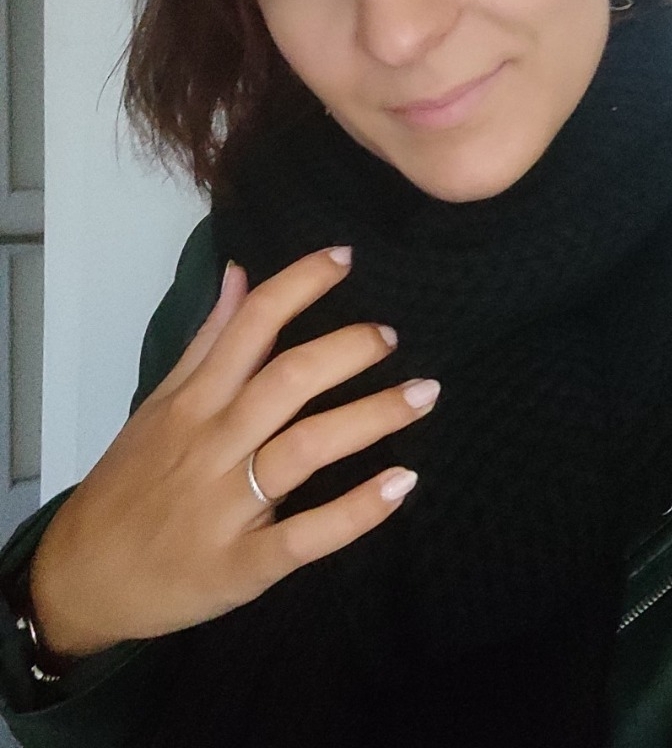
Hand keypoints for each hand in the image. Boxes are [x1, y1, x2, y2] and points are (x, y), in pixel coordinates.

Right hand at [29, 247, 437, 657]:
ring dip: (370, 417)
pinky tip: (403, 483)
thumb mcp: (157, 405)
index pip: (250, 326)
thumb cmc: (127, 484)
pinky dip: (356, 510)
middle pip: (286, 381)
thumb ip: (205, 342)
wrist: (81, 578)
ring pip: (304, 448)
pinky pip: (305, 535)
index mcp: (192, 401)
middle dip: (346, 350)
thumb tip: (239, 275)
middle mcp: (212, 443)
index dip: (299, 285)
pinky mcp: (241, 565)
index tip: (346, 257)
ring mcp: (226, 506)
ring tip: (423, 395)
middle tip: (391, 336)